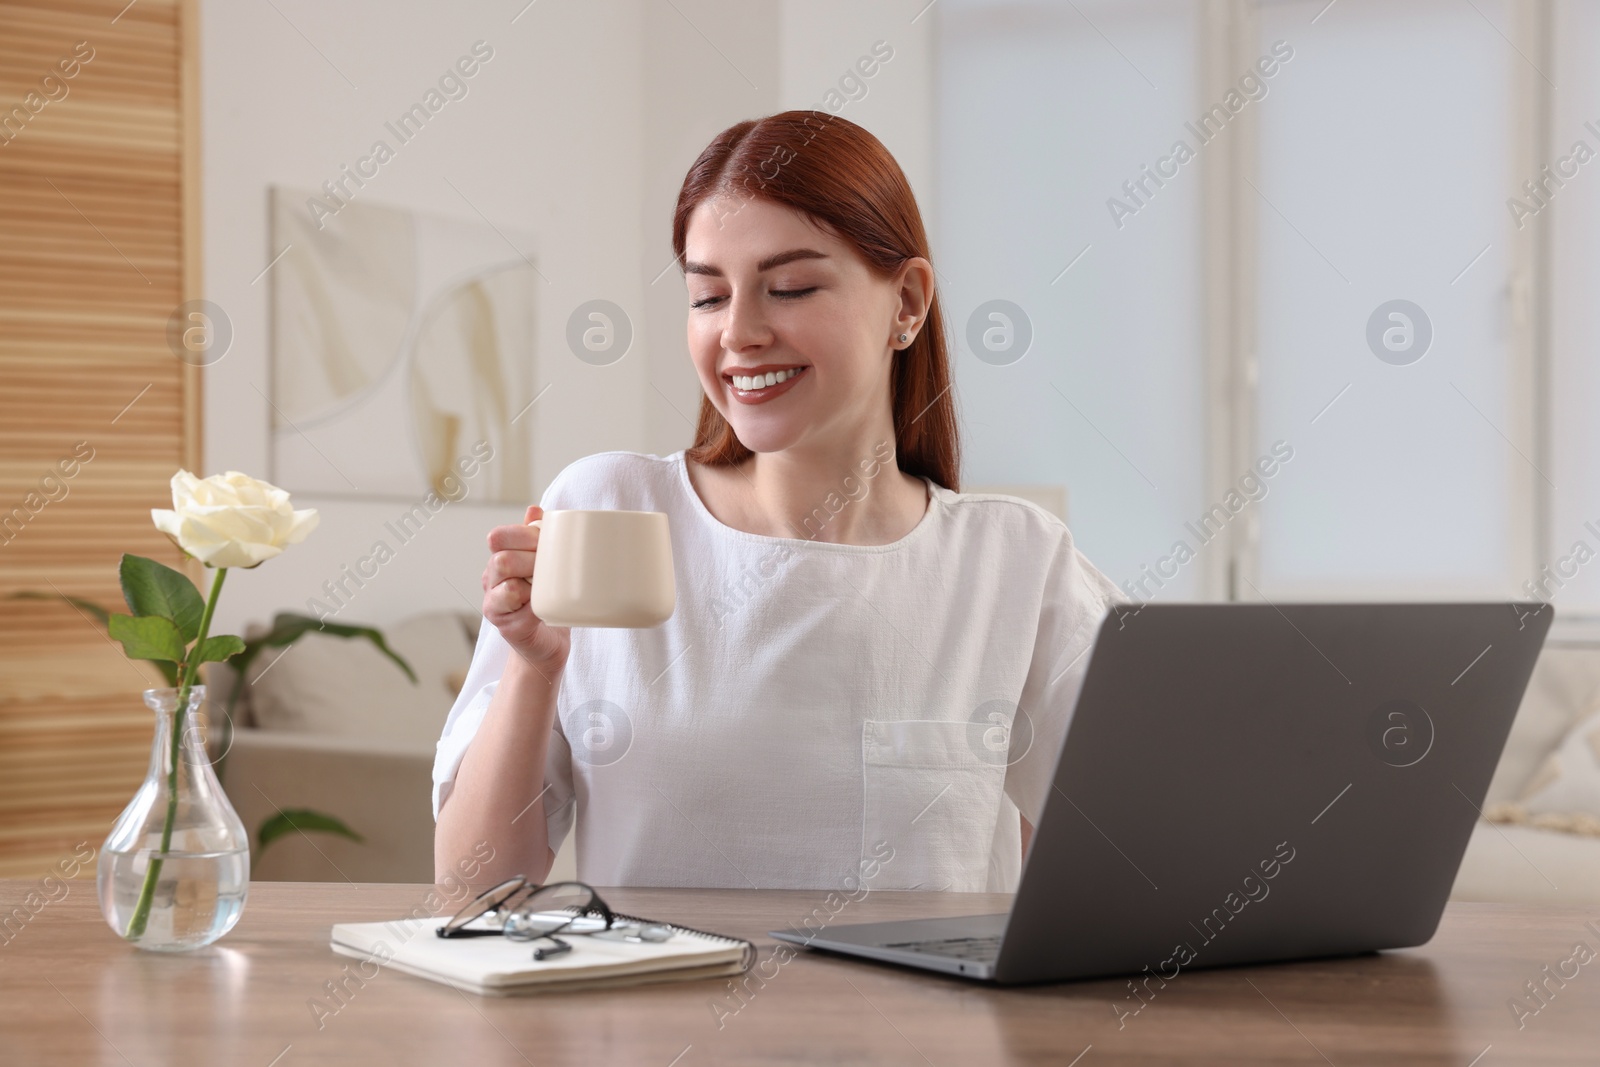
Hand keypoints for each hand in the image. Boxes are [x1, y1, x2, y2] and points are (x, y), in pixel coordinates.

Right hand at [482, 505, 570, 670]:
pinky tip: (548, 607)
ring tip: (550, 588)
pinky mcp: (508, 628)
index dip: (523, 535)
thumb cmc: (547, 598)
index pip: (499, 537)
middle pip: (502, 560)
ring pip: (508, 587)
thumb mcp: (544, 565)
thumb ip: (536, 537)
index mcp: (498, 561)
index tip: (546, 539)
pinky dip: (538, 607)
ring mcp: (495, 606)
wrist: (548, 641)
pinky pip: (522, 612)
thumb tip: (534, 509)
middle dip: (532, 559)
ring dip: (534, 584)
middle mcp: (491, 581)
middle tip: (554, 566)